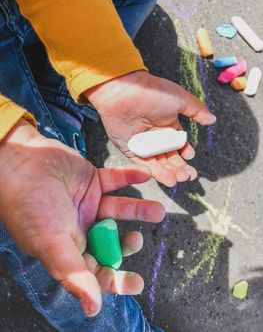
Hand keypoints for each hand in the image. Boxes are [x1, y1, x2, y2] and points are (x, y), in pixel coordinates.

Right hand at [0, 119, 163, 316]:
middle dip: (127, 244)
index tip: (137, 282)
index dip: (117, 279)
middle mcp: (81, 227)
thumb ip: (74, 274)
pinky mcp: (92, 180)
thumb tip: (92, 309)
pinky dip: (130, 177)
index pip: (97, 269)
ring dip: (139, 210)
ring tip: (157, 211)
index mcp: (69, 247)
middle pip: (112, 241)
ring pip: (119, 210)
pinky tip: (143, 175)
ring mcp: (88, 203)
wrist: (22, 163)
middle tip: (136, 240)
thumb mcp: (52, 244)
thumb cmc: (30, 205)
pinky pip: (115, 180)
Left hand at [85, 71, 215, 186]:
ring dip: (170, 173)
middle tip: (188, 176)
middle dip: (180, 167)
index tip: (191, 157)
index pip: (179, 144)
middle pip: (170, 157)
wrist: (124, 92)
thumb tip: (212, 119)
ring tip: (179, 179)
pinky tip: (167, 179)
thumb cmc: (152, 93)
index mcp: (168, 125)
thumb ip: (197, 111)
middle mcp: (156, 137)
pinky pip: (144, 164)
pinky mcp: (131, 150)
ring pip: (159, 163)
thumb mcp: (180, 99)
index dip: (186, 152)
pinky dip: (155, 173)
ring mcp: (143, 144)